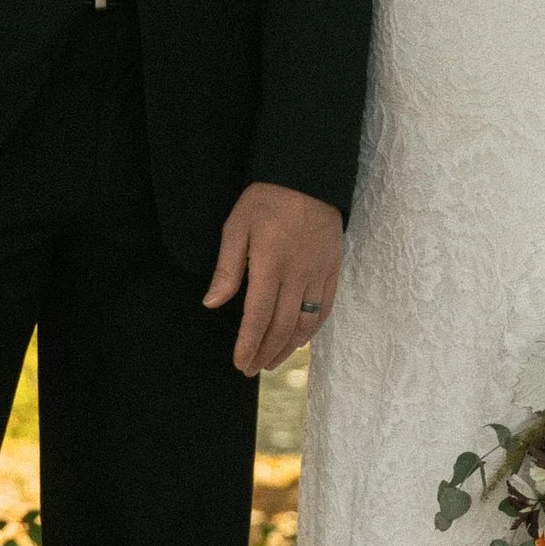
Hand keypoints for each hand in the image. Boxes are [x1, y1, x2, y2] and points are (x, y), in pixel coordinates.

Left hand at [204, 181, 343, 376]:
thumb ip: (226, 268)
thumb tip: (212, 304)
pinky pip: (325, 309)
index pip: (258, 316)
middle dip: (265, 352)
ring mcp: (319, 273)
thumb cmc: (267, 199)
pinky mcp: (332, 270)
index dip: (248, 344)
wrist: (309, 176)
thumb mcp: (236, 227)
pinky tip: (299, 341)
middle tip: (251, 369)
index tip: (239, 363)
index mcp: (270, 264)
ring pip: (306, 323)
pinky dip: (312, 331)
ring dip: (288, 348)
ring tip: (271, 362)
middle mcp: (297, 274)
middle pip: (282, 326)